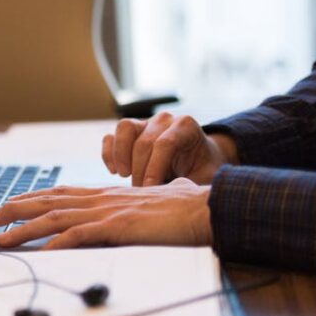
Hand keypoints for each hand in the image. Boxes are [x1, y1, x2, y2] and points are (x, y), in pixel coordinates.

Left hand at [0, 179, 211, 249]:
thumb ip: (151, 198)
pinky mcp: (118, 227)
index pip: (60, 193)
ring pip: (54, 218)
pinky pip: (79, 236)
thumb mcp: (160, 198)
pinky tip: (38, 254)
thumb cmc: (189, 205)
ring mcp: (108, 212)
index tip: (9, 204)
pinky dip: (55, 244)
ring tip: (0, 238)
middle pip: (48, 201)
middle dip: (14, 209)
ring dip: (23, 229)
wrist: (209, 207)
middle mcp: (102, 199)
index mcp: (107, 194)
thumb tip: (168, 190)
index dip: (31, 197)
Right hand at [102, 112, 236, 185]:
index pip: (165, 143)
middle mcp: (164, 119)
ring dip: (121, 156)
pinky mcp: (129, 131)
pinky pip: (111, 137)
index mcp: (185, 126)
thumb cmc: (202, 169)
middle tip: (141, 192)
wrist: (197, 158)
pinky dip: (109, 154)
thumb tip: (177, 195)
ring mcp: (144, 122)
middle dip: (140, 170)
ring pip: (124, 129)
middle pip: (143, 142)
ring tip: (125, 176)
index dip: (155, 168)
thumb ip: (194, 183)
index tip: (150, 189)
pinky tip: (115, 171)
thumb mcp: (206, 176)